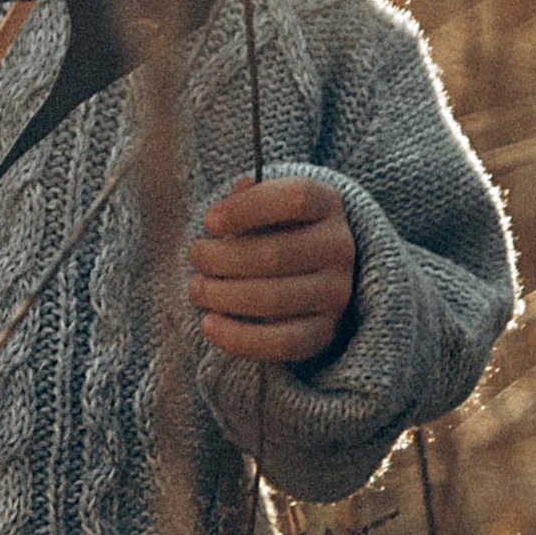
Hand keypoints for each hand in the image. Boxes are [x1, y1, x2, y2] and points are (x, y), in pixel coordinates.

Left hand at [189, 175, 355, 366]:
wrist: (308, 268)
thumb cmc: (273, 228)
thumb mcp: (265, 203)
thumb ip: (249, 198)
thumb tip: (238, 192)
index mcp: (327, 205)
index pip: (296, 199)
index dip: (247, 209)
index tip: (210, 222)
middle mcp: (339, 247)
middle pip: (277, 254)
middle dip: (223, 258)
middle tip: (196, 256)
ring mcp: (335, 292)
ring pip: (274, 299)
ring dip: (224, 295)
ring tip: (197, 288)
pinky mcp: (324, 331)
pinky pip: (280, 342)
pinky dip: (238, 337)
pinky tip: (209, 324)